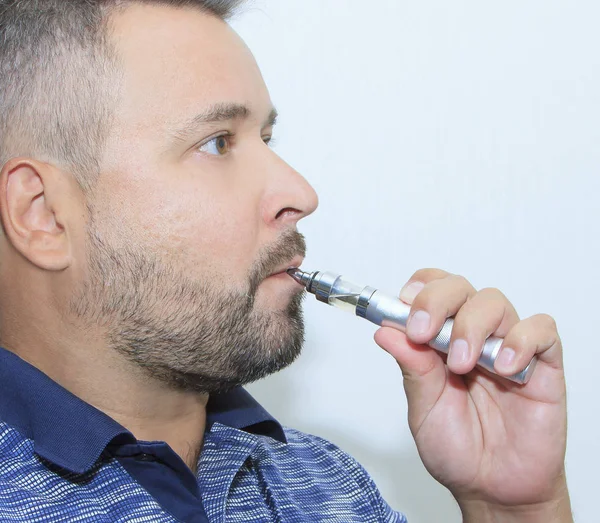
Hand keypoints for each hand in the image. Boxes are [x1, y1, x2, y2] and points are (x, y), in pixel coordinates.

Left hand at [374, 269, 570, 520]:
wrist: (494, 490)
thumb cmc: (457, 448)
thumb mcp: (424, 409)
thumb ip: (412, 369)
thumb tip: (385, 330)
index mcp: (439, 340)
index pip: (431, 290)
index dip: (418, 288)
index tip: (402, 303)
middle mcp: (473, 336)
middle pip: (459, 288)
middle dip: (436, 302)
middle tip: (423, 332)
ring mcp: (507, 347)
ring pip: (495, 302)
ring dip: (472, 326)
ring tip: (462, 364)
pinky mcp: (543, 365)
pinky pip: (542, 331)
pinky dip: (521, 340)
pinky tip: (504, 368)